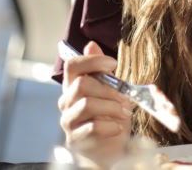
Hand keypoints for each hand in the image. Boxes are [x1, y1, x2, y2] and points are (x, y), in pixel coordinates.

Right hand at [57, 41, 133, 165]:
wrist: (108, 147)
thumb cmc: (109, 115)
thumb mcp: (111, 89)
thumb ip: (101, 70)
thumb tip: (91, 45)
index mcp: (73, 85)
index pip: (72, 65)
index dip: (92, 61)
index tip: (113, 63)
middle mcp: (66, 101)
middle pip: (81, 84)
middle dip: (109, 89)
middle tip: (125, 98)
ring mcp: (68, 120)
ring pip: (87, 104)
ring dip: (111, 107)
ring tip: (124, 113)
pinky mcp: (74, 139)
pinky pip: (92, 127)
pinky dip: (110, 126)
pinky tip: (118, 127)